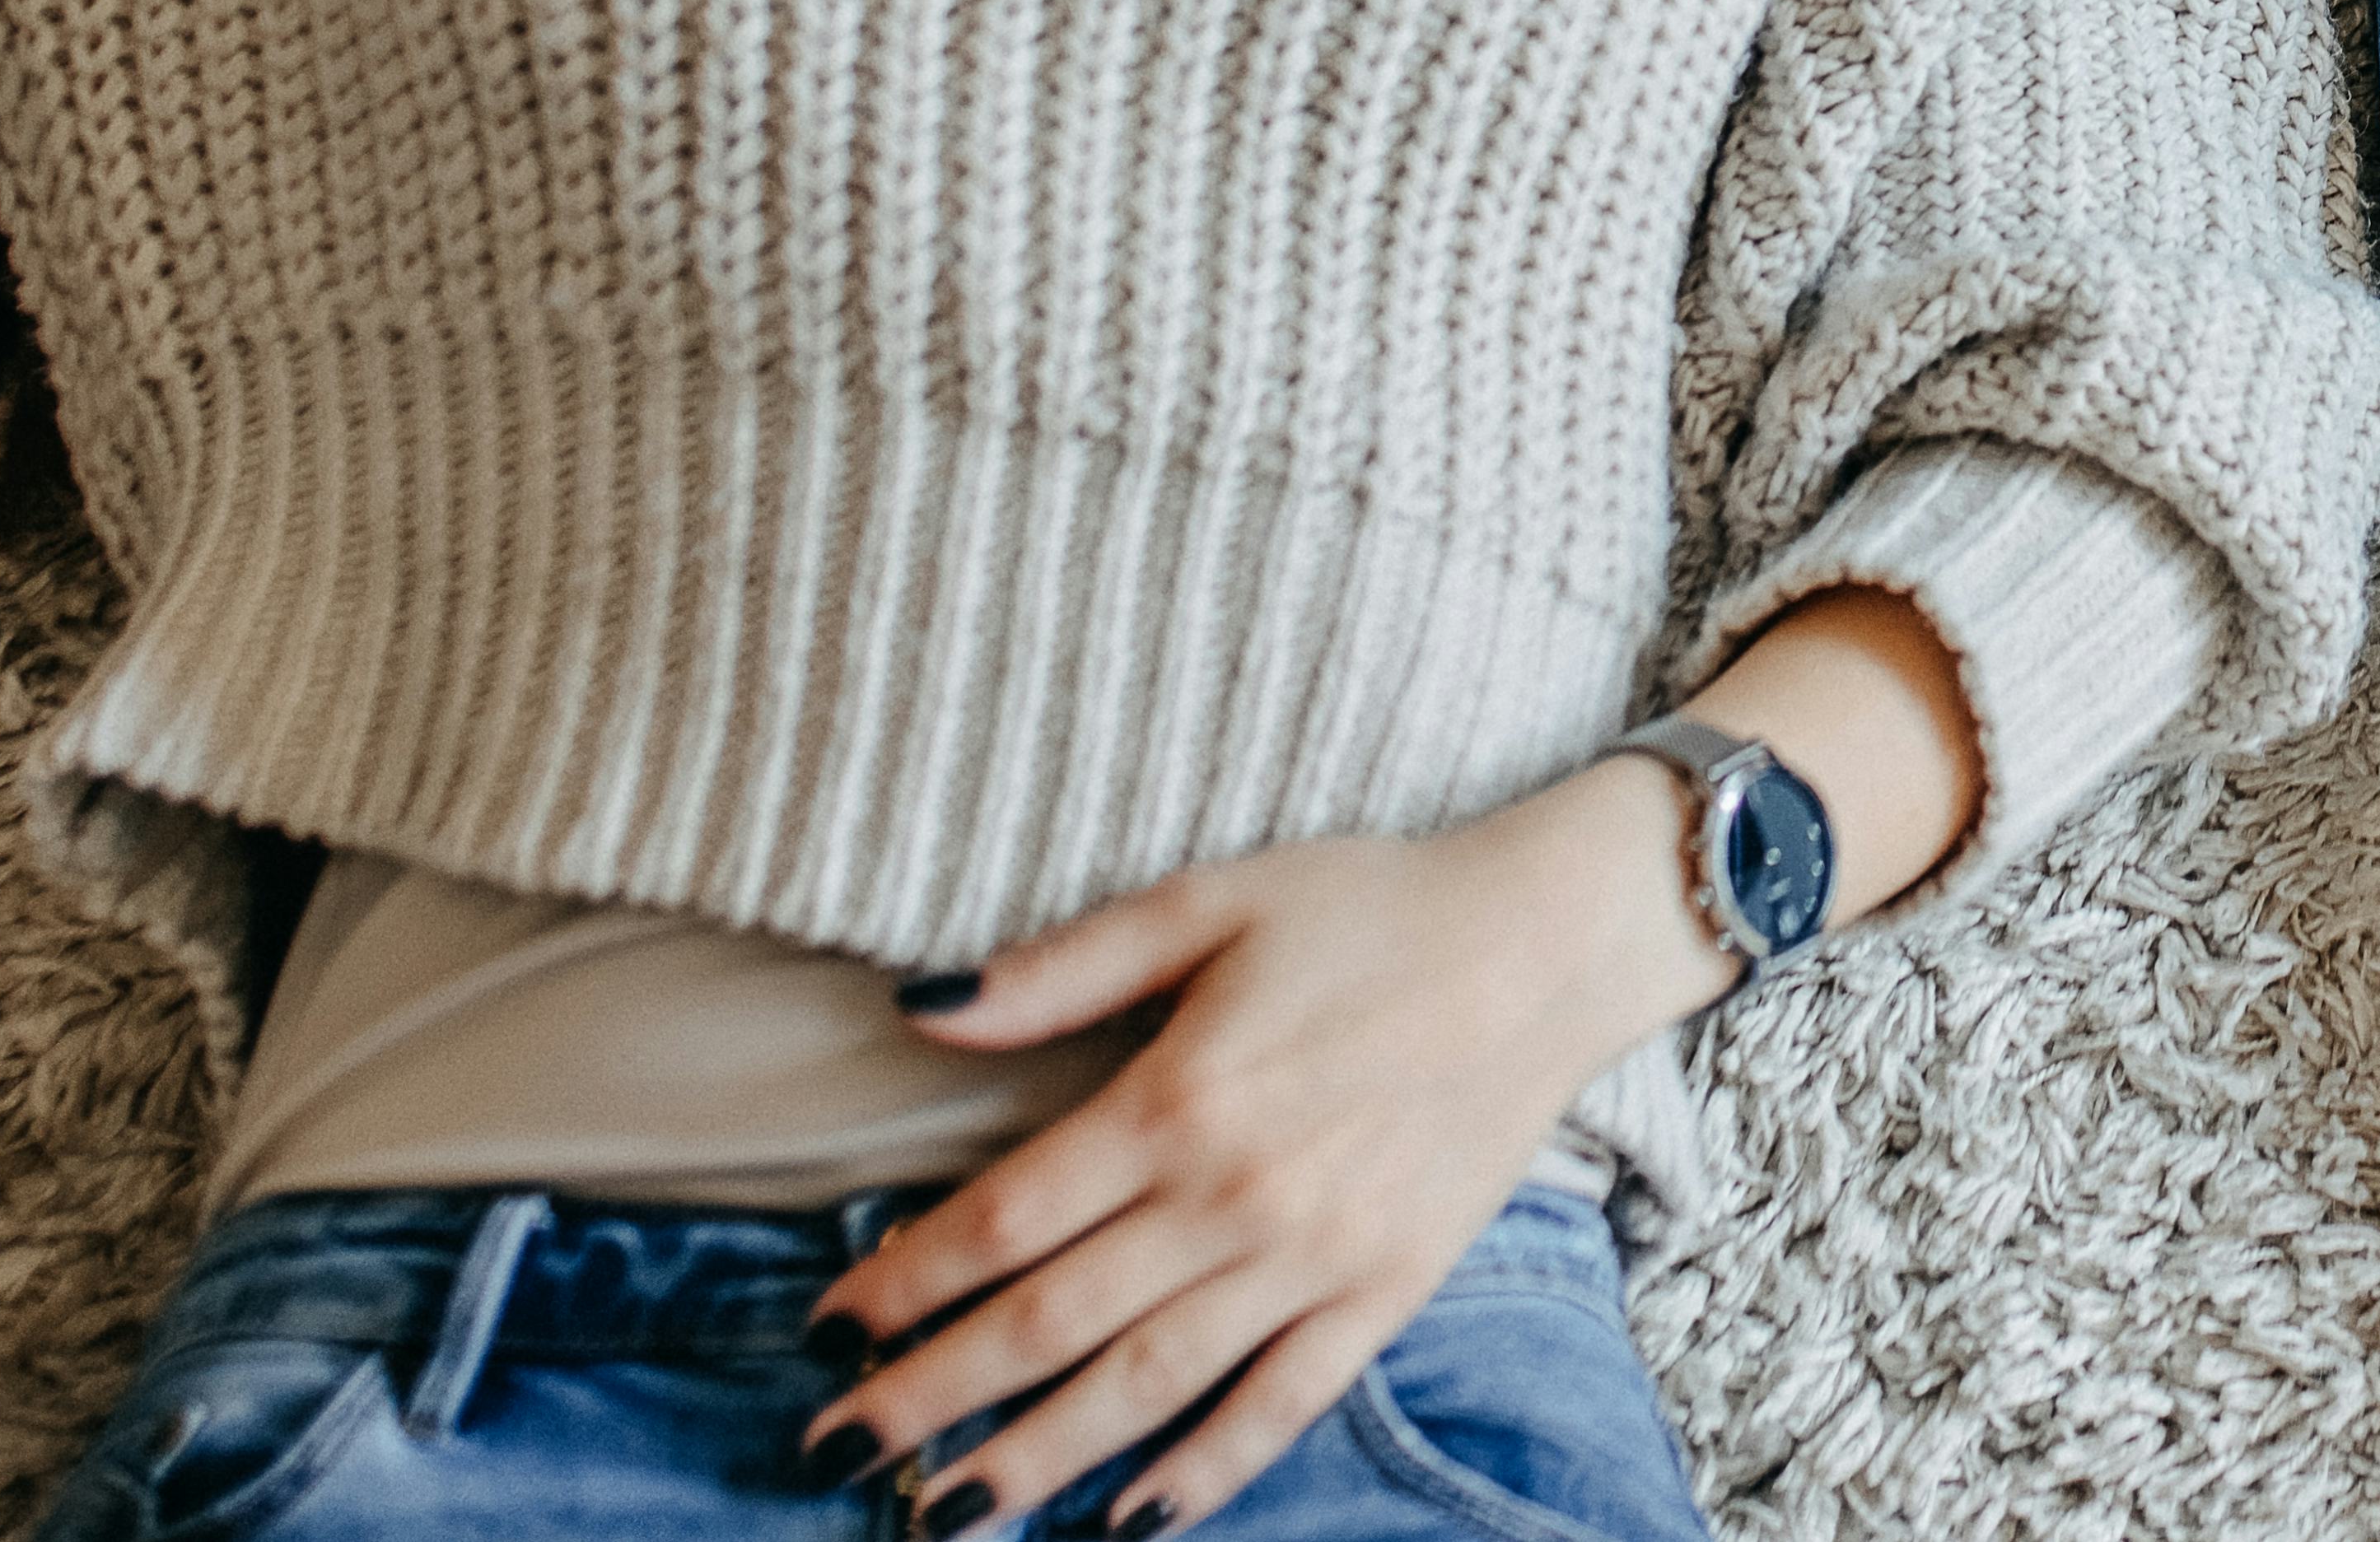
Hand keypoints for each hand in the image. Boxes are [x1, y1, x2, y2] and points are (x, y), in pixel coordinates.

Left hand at [802, 765, 1717, 1535]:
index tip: (830, 1326)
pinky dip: (1205, 1470)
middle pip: (1051, 1322)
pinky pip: (1282, 1405)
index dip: (907, 1280)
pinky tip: (1131, 1519)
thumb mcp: (1211, 900)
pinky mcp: (1386, 1292)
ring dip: (1036, 1457)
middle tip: (834, 1450)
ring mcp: (1316, 1258)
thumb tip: (919, 1005)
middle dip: (930, 1395)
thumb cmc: (1373, 906)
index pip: (1006, 1219)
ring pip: (1147, 1385)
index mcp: (1180, 1097)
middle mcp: (1237, 1197)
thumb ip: (1063, 967)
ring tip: (943, 1515)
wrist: (1549, 942)